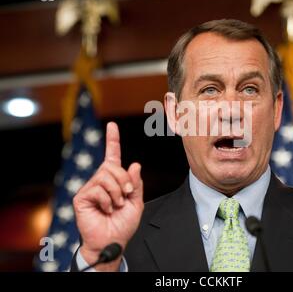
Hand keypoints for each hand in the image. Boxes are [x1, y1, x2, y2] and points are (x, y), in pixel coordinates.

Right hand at [73, 122, 143, 270]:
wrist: (112, 241)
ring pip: (105, 176)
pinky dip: (106, 200)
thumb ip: (135, 184)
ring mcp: (90, 188)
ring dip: (116, 192)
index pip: (112, 156)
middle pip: (112, 166)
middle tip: (126, 196)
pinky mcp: (81, 197)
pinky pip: (97, 189)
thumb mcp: (136, 202)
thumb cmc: (123, 223)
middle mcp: (100, 180)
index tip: (112, 125)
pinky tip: (105, 210)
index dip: (112, 140)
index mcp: (113, 180)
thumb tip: (135, 164)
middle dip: (124, 181)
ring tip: (115, 205)